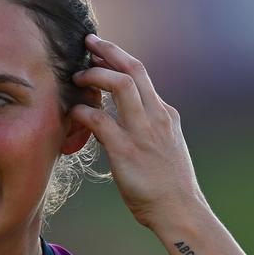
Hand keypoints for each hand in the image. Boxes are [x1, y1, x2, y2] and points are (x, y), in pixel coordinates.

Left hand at [71, 34, 206, 229]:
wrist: (180, 212)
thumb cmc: (168, 185)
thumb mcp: (165, 146)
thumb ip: (149, 126)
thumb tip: (130, 115)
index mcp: (164, 114)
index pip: (141, 75)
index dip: (119, 58)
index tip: (101, 51)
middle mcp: (157, 116)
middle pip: (133, 69)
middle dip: (108, 50)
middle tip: (88, 42)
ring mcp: (143, 132)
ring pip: (119, 85)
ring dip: (94, 75)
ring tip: (78, 78)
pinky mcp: (127, 150)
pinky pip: (100, 120)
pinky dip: (83, 112)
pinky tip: (73, 113)